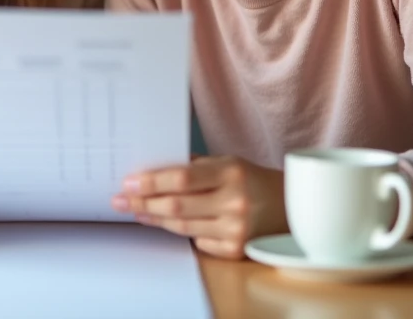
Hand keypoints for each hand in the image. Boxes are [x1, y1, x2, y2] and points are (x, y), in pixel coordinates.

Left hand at [110, 156, 285, 258]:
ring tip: (136, 211)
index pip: (181, 179)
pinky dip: (184, 232)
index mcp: (231, 173)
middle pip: (177, 206)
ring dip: (154, 218)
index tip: (128, 182)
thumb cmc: (253, 180)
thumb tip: (153, 169)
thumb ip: (194, 167)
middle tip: (120, 200)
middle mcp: (234, 202)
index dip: (151, 182)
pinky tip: (171, 224)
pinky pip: (198, 242)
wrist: (292, 207)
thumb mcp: (228, 162)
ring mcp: (236, 229)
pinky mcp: (236, 250)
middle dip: (143, 202)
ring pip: (182, 227)